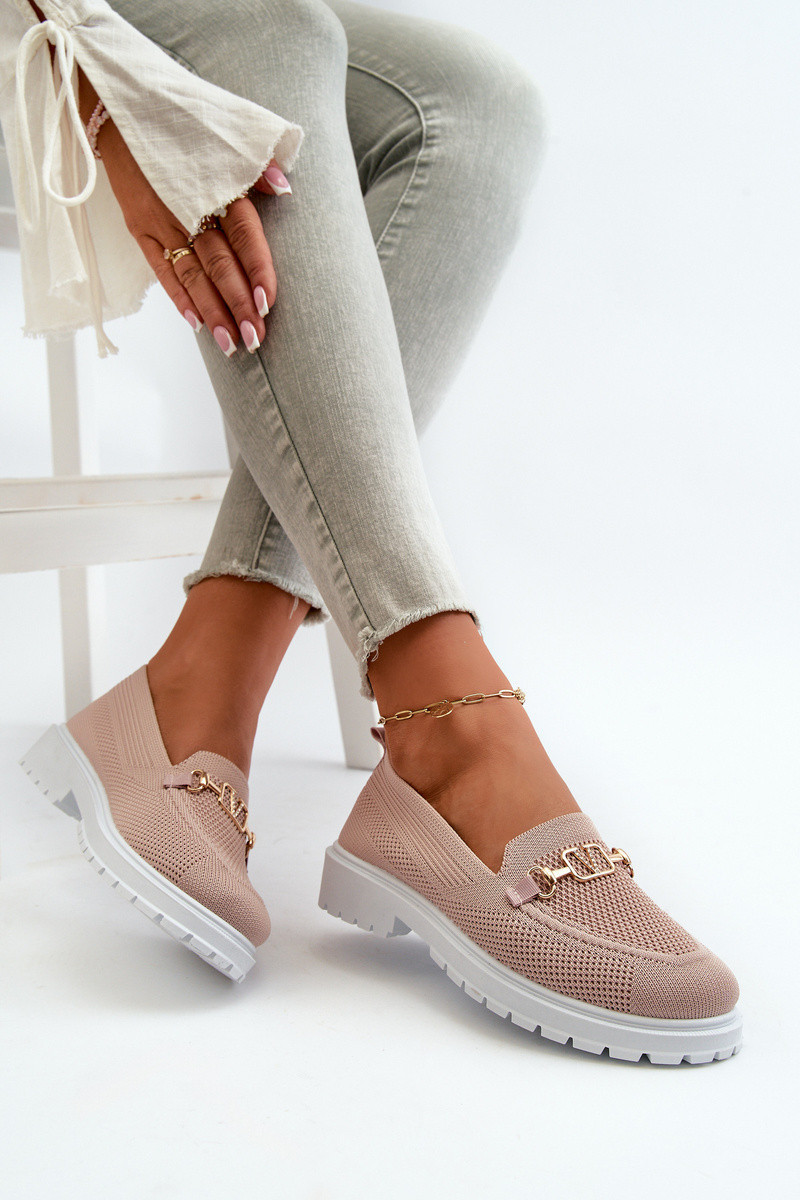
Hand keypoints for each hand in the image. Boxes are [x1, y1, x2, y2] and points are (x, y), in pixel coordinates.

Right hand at [81, 75, 288, 354]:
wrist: (120, 107)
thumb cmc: (182, 122)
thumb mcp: (223, 131)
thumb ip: (256, 164)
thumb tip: (284, 186)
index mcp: (216, 184)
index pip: (244, 235)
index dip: (258, 270)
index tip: (268, 302)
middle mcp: (189, 207)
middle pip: (220, 265)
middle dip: (238, 305)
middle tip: (255, 337)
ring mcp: (161, 221)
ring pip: (192, 275)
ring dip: (212, 312)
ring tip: (230, 344)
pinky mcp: (139, 228)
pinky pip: (161, 270)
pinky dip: (178, 297)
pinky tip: (196, 323)